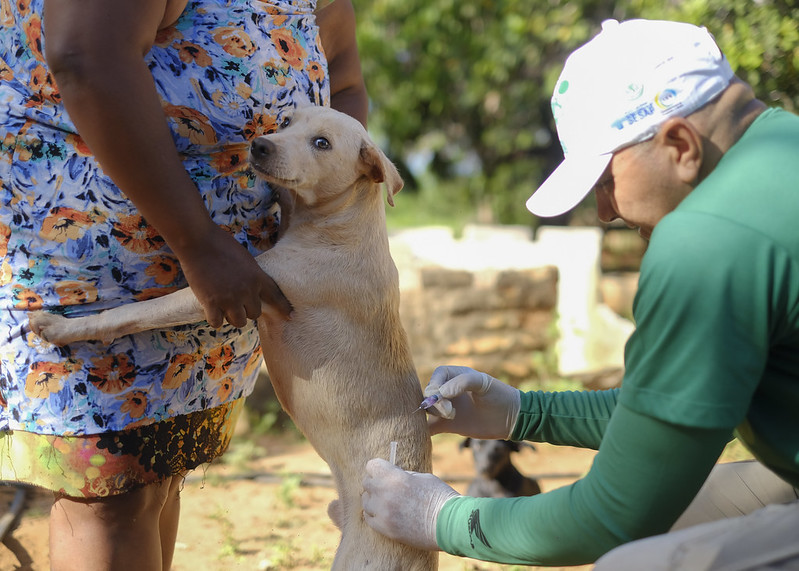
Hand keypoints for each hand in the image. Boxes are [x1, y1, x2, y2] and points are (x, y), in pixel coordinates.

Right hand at [177, 225, 291, 327]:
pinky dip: (214, 319)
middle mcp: (246, 290)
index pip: (275, 296)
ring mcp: (229, 298)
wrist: (198, 240)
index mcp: (257, 277)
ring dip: (232, 316)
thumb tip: (253, 290)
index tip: (290, 316)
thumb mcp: (245, 258)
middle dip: (246, 310)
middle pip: (255, 314)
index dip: (283, 308)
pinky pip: (217, 323)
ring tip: (224, 307)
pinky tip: (211, 310)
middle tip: (235, 302)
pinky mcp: (211, 302)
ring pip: (239, 322)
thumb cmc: (220, 244)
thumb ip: (251, 275)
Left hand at [362, 458, 457, 550]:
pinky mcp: (385, 529)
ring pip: (365, 502)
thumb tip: (391, 476)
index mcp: (395, 477)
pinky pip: (368, 519)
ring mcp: (383, 513)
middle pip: (366, 483)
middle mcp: (385, 494)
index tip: (382, 471)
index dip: (377, 468)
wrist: (450, 524)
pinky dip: (373, 515)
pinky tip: (383, 513)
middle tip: (384, 486)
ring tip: (385, 502)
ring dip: (373, 500)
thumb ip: (403, 476)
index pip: (372, 466)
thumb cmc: (440, 497)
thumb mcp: (422, 478)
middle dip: (374, 483)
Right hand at [425, 366, 520, 439]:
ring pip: (428, 409)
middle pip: (429, 393)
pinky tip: (426, 434)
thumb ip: (463, 382)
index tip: (443, 396)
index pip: (437, 376)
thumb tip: (441, 393)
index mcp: (456, 376)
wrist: (511, 419)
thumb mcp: (483, 383)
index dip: (435, 385)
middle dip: (436, 402)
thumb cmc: (499, 395)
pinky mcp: (447, 425)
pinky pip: (429, 427)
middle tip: (451, 412)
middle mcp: (448, 391)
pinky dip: (424, 430)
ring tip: (452, 417)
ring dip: (434, 413)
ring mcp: (447, 408)